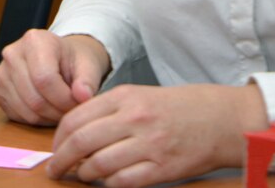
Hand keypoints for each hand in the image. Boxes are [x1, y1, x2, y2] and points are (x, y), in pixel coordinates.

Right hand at [0, 30, 109, 125]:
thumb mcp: (88, 65)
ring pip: (26, 111)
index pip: (45, 79)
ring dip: (48, 118)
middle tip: (72, 110)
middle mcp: (12, 53)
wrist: (59, 58)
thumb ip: (88, 80)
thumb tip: (83, 96)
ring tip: (61, 109)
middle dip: (58, 112)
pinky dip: (35, 119)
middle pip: (34, 98)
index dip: (64, 99)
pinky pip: (17, 116)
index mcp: (34, 40)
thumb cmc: (73, 60)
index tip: (79, 103)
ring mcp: (1, 73)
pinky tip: (47, 109)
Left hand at [47, 83, 268, 186]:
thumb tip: (74, 134)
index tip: (54, 149)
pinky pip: (123, 182)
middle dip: (61, 160)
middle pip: (81, 142)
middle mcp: (134, 118)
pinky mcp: (163, 168)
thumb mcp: (139, 96)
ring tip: (81, 176)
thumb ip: (107, 110)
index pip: (76, 118)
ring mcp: (149, 144)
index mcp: (124, 97)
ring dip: (84, 175)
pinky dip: (109, 185)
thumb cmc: (176, 108)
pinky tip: (107, 182)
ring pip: (99, 165)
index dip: (58, 138)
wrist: (220, 119)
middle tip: (55, 170)